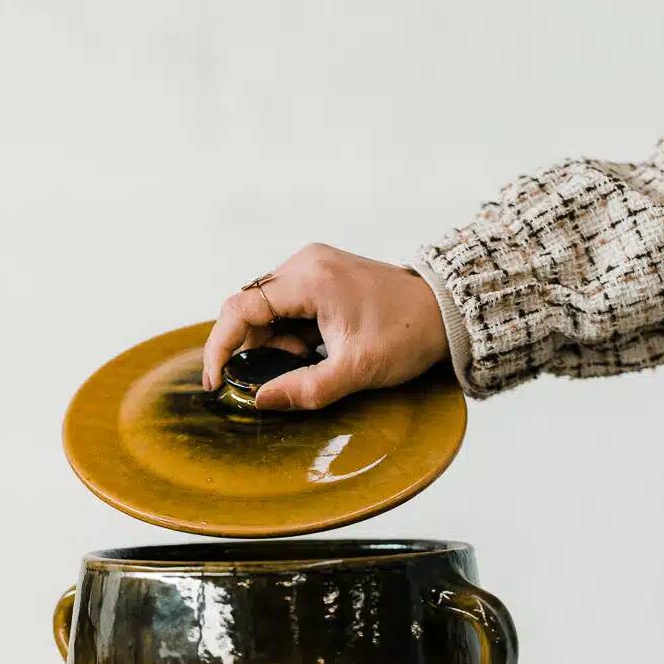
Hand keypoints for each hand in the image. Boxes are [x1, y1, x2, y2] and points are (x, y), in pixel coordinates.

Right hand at [202, 243, 448, 409]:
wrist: (447, 312)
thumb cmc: (408, 334)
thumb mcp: (355, 371)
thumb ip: (305, 389)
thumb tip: (261, 400)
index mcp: (310, 279)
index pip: (240, 308)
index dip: (220, 346)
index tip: (216, 379)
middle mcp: (305, 263)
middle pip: (249, 306)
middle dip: (252, 348)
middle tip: (278, 377)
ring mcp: (313, 266)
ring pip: (266, 307)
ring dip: (273, 343)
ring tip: (308, 362)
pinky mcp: (322, 275)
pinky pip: (285, 305)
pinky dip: (288, 333)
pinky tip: (313, 350)